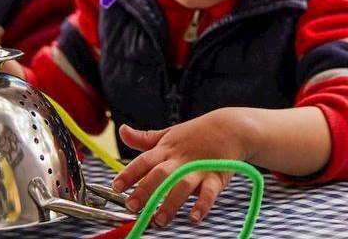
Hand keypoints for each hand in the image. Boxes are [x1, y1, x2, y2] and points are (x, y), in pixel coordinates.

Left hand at [113, 112, 251, 226]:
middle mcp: (180, 159)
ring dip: (171, 203)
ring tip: (160, 220)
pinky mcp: (216, 177)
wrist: (231, 128)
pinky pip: (209, 192)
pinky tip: (194, 217)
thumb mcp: (169, 133)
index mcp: (166, 149)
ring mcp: (198, 168)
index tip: (116, 187)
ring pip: (182, 185)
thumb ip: (144, 138)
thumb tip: (122, 131)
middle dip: (145, 190)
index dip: (129, 173)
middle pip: (160, 174)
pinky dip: (202, 205)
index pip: (144, 161)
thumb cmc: (196, 134)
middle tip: (132, 206)